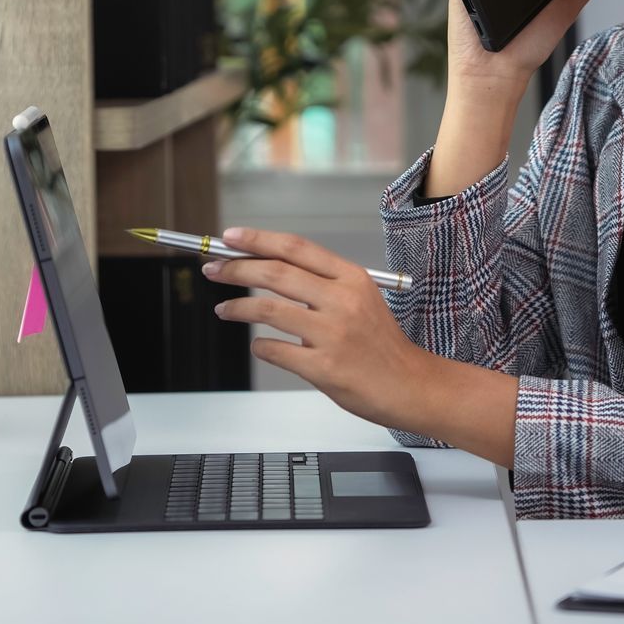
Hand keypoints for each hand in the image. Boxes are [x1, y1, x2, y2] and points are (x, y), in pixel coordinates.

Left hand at [204, 227, 431, 428]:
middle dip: (236, 268)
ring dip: (238, 307)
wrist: (409, 385)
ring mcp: (333, 334)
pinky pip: (276, 350)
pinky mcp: (324, 367)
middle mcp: (342, 301)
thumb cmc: (380, 344)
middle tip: (214, 269)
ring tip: (223, 308)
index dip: (257, 239)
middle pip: (276, 273)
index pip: (296, 248)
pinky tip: (258, 344)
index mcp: (351, 278)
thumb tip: (269, 268)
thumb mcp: (360, 299)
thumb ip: (322, 283)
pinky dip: (260, 346)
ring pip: (269, 310)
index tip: (230, 238)